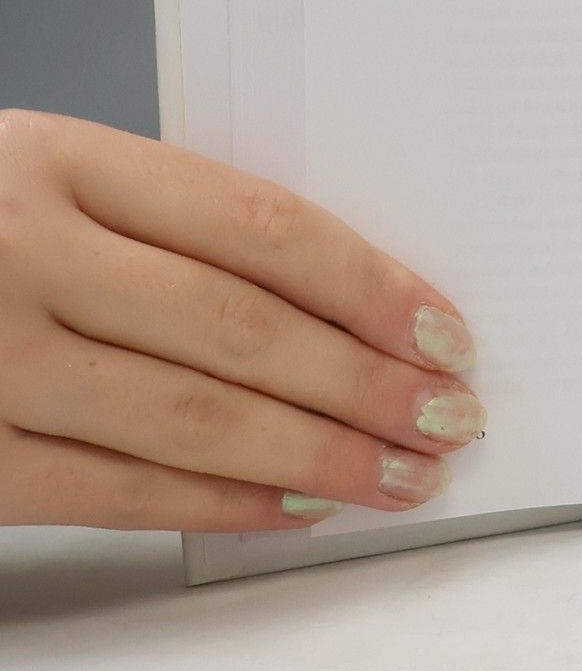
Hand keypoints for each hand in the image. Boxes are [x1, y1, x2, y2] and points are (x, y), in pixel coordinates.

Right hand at [0, 111, 482, 530]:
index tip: (445, 329)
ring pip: (187, 418)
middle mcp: (20, 254)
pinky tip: (295, 509)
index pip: (257, 225)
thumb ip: (164, 221)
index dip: (368, 283)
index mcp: (57, 161)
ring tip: (402, 475)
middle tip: (450, 417)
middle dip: (365, 383)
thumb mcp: (43, 177)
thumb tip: (343, 298)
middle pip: (238, 328)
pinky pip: (107, 492)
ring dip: (317, 456)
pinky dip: (216, 506)